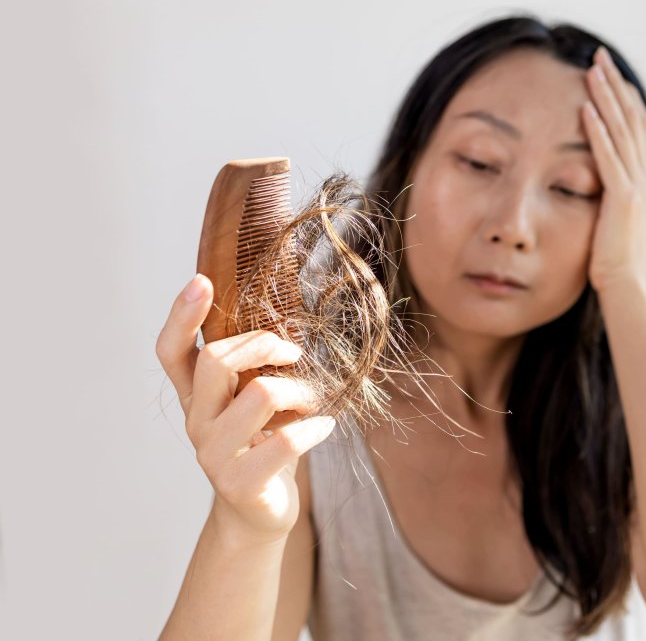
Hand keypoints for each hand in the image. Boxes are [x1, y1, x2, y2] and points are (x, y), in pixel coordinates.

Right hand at [155, 273, 336, 543]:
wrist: (258, 514)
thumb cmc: (263, 446)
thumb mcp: (251, 404)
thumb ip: (253, 370)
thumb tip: (284, 326)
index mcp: (195, 397)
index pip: (171, 351)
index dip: (181, 316)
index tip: (202, 280)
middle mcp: (197, 422)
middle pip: (217, 361)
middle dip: (264, 345)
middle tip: (293, 353)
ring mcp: (214, 454)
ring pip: (260, 394)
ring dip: (300, 389)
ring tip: (313, 400)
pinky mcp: (241, 483)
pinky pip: (285, 441)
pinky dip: (315, 427)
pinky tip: (324, 427)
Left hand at [581, 45, 645, 293]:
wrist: (626, 287)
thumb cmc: (612, 259)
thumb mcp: (609, 217)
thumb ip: (606, 193)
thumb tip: (591, 177)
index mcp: (640, 178)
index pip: (634, 126)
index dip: (622, 95)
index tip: (604, 71)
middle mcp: (642, 176)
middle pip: (631, 118)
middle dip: (614, 85)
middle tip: (597, 55)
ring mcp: (636, 187)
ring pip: (622, 132)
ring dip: (607, 99)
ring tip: (591, 70)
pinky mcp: (623, 201)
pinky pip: (610, 159)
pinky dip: (599, 133)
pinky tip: (586, 111)